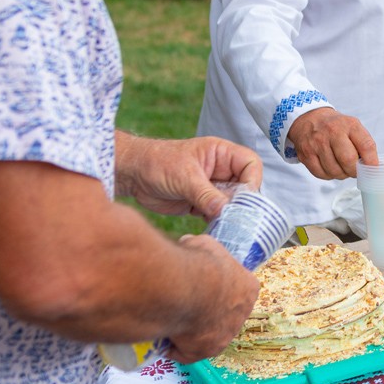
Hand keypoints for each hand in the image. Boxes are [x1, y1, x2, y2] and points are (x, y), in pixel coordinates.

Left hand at [116, 134, 262, 219]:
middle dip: (241, 202)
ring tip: (223, 225)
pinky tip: (212, 229)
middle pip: (244, 186)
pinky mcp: (200, 204)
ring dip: (229, 215)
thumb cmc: (157, 163)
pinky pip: (217, 214)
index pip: (250, 164)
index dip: (252, 181)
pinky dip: (217, 223)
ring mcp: (212, 188)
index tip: (245, 198)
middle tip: (234, 216)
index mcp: (221, 154)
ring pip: (232, 203)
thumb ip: (206, 194)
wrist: (131, 175)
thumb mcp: (184, 177)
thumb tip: (225, 210)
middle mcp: (221, 170)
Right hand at [164, 234, 259, 362]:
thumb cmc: (199, 263)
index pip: (238, 290)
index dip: (219, 287)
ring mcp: (224, 336)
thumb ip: (200, 247)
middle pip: (223, 314)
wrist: (185, 289)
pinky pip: (187, 352)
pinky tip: (164, 340)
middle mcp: (241, 315)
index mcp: (248, 288)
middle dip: (207, 311)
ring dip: (192, 331)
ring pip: (207, 334)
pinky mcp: (203, 352)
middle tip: (185, 305)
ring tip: (172, 321)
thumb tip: (188, 243)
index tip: (203, 285)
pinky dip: (175, 348)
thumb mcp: (204, 244)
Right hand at [287, 108, 377, 178]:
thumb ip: (364, 144)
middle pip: (349, 160)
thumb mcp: (353, 126)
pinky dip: (328, 175)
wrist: (309, 118)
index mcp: (350, 125)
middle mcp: (333, 132)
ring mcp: (317, 144)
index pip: (367, 146)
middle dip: (354, 171)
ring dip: (341, 174)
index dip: (372, 162)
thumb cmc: (336, 126)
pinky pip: (321, 174)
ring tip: (342, 168)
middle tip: (355, 171)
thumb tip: (374, 167)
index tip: (373, 169)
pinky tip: (330, 168)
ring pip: (335, 171)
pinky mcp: (306, 154)